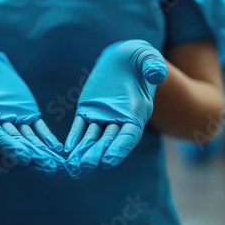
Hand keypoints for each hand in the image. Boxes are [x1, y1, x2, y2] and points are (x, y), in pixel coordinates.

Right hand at [0, 49, 63, 175]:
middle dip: (31, 155)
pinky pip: (39, 129)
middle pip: (15, 143)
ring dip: (42, 153)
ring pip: (29, 140)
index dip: (8, 145)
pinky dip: (48, 138)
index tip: (24, 157)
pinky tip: (58, 149)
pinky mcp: (26, 116)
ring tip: (56, 165)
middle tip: (48, 166)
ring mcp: (14, 121)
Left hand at [64, 40, 166, 178]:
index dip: (119, 149)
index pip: (128, 135)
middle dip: (96, 155)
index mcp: (136, 113)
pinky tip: (66, 150)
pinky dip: (74, 138)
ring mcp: (102, 117)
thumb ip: (153, 66)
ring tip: (72, 166)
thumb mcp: (148, 58)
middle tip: (83, 167)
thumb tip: (157, 73)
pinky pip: (80, 127)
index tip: (108, 161)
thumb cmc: (140, 59)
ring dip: (83, 152)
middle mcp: (119, 120)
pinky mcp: (87, 111)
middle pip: (108, 142)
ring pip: (92, 138)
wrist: (123, 58)